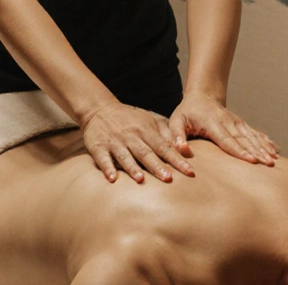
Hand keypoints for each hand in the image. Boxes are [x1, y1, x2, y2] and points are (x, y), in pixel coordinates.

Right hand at [80, 101, 195, 183]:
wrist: (100, 109)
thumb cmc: (130, 118)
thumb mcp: (150, 119)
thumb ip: (166, 132)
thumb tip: (185, 148)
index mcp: (146, 131)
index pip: (164, 147)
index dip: (177, 159)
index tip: (189, 171)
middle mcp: (131, 136)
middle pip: (146, 153)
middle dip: (157, 166)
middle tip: (168, 179)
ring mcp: (114, 142)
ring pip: (125, 156)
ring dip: (132, 168)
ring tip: (140, 179)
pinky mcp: (98, 147)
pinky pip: (102, 158)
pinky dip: (107, 168)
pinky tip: (112, 178)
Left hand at [168, 91, 277, 165]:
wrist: (201, 96)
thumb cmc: (186, 112)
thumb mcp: (176, 121)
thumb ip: (177, 136)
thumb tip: (181, 149)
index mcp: (213, 123)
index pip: (227, 140)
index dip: (239, 151)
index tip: (251, 160)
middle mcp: (228, 122)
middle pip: (244, 140)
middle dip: (257, 152)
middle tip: (269, 164)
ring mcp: (236, 122)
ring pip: (252, 136)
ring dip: (263, 148)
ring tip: (274, 160)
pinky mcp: (240, 124)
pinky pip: (254, 133)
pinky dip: (265, 141)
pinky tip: (275, 149)